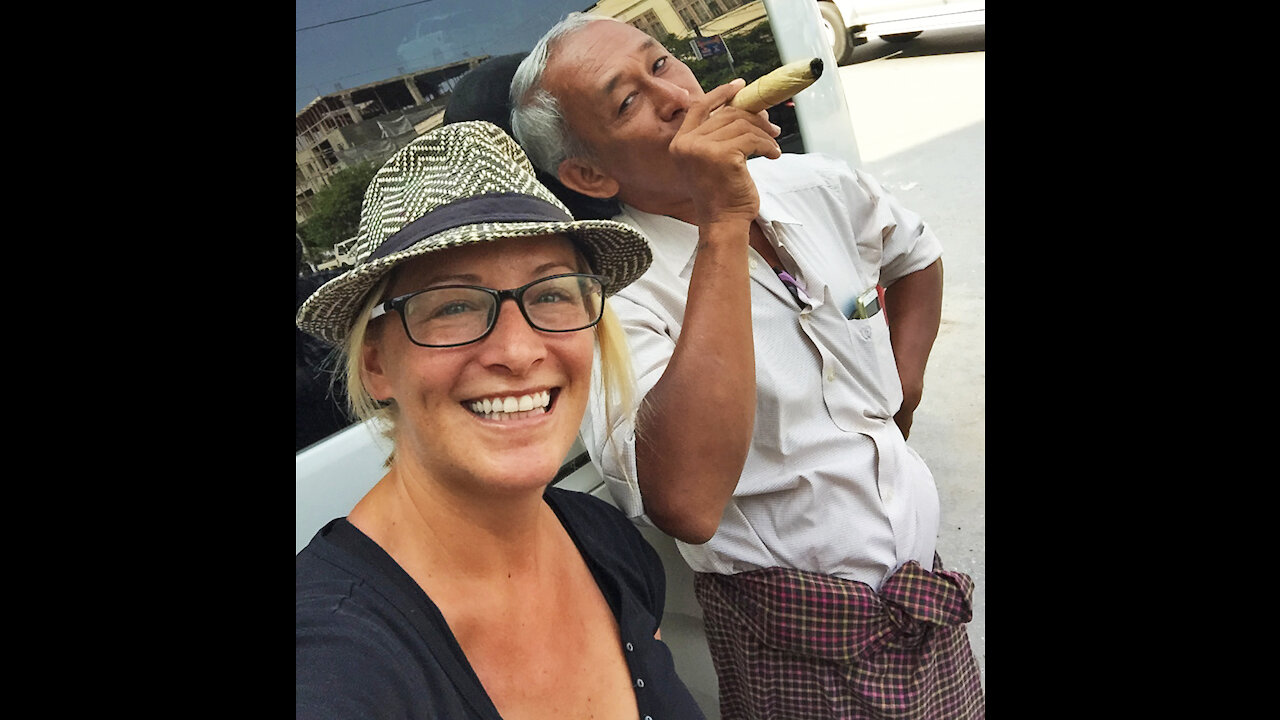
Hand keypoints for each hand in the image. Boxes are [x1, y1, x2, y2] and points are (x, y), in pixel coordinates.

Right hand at [669, 79, 781, 227]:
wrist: (723, 222)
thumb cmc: (721, 195)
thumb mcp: (712, 160)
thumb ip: (720, 134)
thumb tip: (750, 109)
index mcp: (680, 142)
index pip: (699, 106)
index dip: (721, 93)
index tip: (740, 87)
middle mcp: (687, 143)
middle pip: (726, 114)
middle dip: (753, 118)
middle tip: (771, 127)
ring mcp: (703, 149)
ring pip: (742, 125)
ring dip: (763, 134)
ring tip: (772, 146)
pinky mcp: (723, 155)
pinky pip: (752, 139)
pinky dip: (767, 146)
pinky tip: (772, 156)